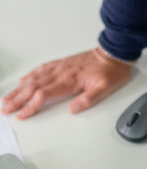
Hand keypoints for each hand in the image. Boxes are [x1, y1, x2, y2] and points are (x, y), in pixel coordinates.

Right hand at [1, 49, 132, 118]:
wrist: (113, 53)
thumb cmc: (110, 71)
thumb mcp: (105, 88)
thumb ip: (88, 99)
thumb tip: (73, 109)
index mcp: (69, 81)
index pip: (43, 95)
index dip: (30, 106)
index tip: (20, 115)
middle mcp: (61, 73)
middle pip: (33, 87)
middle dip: (17, 99)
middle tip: (5, 108)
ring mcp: (60, 67)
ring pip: (34, 78)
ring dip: (19, 88)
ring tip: (7, 97)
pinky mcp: (62, 63)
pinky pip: (42, 69)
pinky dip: (30, 75)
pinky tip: (23, 80)